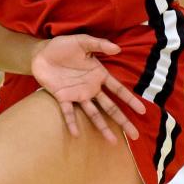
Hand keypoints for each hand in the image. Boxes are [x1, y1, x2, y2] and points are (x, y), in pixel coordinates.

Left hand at [31, 34, 146, 140]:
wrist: (41, 52)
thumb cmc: (63, 46)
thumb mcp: (82, 41)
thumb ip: (99, 44)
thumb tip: (117, 48)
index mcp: (98, 75)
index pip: (118, 89)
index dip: (130, 99)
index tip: (142, 111)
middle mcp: (91, 88)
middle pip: (110, 107)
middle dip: (122, 120)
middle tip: (135, 135)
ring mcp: (77, 94)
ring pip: (93, 114)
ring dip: (102, 127)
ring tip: (112, 141)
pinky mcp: (62, 97)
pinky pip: (68, 112)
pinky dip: (72, 123)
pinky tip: (76, 134)